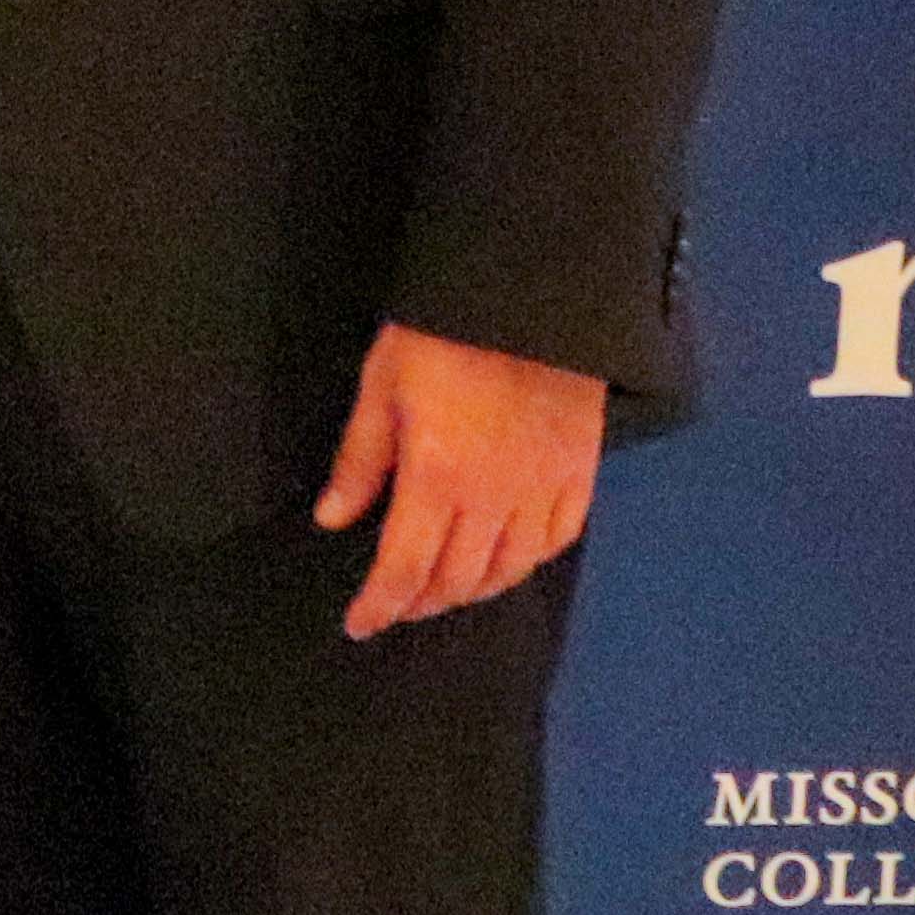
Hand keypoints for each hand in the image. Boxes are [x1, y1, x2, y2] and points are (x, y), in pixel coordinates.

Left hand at [311, 320, 604, 638]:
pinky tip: (507, 559)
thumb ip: (360, 461)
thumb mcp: (380, 385)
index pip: (404, 568)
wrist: (529, 290)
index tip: (360, 624)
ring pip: (509, 569)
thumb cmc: (441, 332)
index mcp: (436, 477)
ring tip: (443, 589)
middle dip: (420, 601)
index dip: (380, 605)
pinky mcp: (581, 472)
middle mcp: (494, 498)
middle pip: (457, 579)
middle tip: (396, 604)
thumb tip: (333, 520)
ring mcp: (543, 488)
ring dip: (472, 590)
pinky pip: (558, 539)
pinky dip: (527, 561)